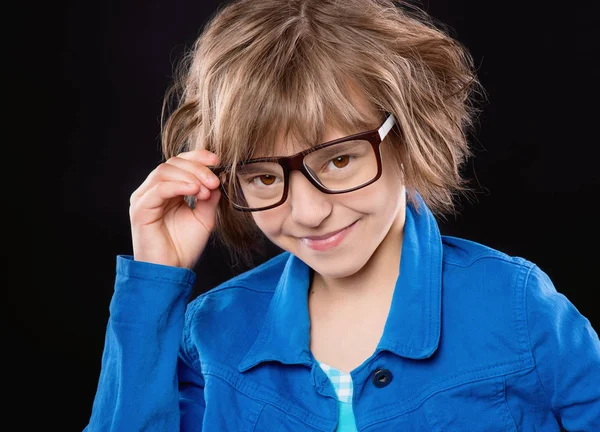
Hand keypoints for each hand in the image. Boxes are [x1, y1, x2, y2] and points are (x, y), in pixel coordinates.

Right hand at [129, 149, 221, 268]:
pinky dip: (178, 185)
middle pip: (172, 163)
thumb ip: (210, 196)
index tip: (218, 161)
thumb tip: (220, 175)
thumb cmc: (184, 247)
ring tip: (206, 190)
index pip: (179, 162)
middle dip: (197, 168)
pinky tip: (195, 191)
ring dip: (190, 176)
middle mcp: (152, 191)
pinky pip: (159, 188)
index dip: (198, 157)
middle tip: (214, 182)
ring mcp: (144, 199)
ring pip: (164, 171)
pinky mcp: (140, 209)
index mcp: (166, 190)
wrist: (171, 271)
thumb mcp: (204, 217)